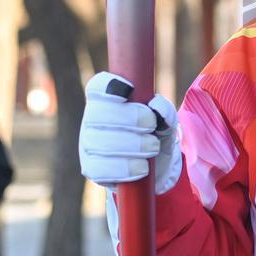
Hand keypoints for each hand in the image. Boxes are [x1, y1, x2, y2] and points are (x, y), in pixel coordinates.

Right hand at [79, 72, 181, 194]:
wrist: (156, 167)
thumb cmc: (156, 134)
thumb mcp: (166, 121)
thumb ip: (164, 111)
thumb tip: (156, 106)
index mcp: (107, 100)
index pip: (97, 87)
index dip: (108, 86)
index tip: (129, 89)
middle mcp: (92, 120)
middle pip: (99, 114)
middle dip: (130, 118)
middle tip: (151, 125)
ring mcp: (89, 145)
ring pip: (101, 143)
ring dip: (133, 145)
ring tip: (152, 148)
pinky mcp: (91, 169)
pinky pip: (101, 169)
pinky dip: (125, 168)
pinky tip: (141, 167)